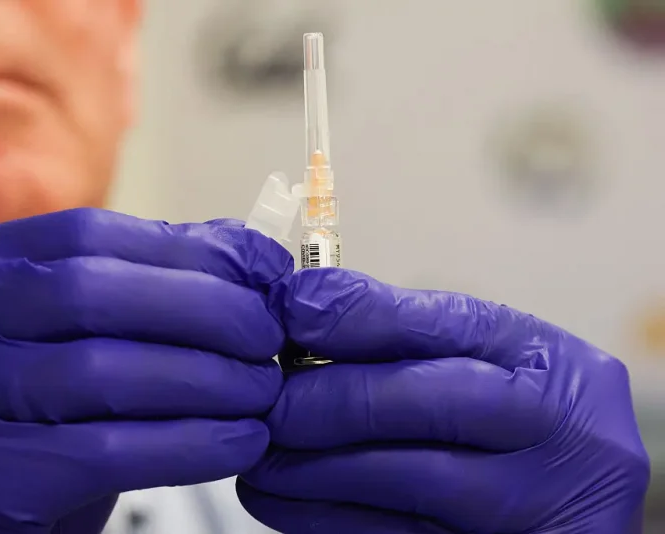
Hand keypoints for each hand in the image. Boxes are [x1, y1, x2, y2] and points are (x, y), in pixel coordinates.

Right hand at [0, 208, 291, 532]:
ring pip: (106, 372)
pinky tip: (239, 441)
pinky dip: (190, 443)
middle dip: (206, 310)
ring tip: (262, 389)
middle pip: (94, 293)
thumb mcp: (55, 336)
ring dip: (209, 379)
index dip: (190, 250)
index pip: (87, 234)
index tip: (261, 271)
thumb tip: (242, 254)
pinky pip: (109, 451)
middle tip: (268, 336)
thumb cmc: (13, 416)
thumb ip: (135, 285)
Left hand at [239, 268, 649, 533]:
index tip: (290, 310)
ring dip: (308, 466)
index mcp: (544, 363)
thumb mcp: (488, 356)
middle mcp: (552, 433)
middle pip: (416, 403)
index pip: (440, 325)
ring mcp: (529, 507)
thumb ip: (406, 330)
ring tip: (259, 454)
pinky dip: (322, 517)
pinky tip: (281, 499)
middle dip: (321, 401)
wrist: (576, 492)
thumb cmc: (523, 413)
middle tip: (264, 401)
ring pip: (399, 481)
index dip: (352, 316)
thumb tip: (305, 304)